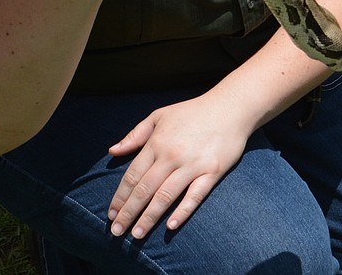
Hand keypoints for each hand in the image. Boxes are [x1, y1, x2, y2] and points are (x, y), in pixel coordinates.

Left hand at [107, 91, 252, 237]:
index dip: (120, 197)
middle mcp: (172, 155)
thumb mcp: (160, 116)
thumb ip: (136, 134)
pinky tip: (170, 226)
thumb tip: (113, 151)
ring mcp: (192, 164)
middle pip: (145, 189)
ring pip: (165, 196)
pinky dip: (182, 211)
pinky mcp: (212, 171)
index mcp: (157, 142)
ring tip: (137, 235)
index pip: (133, 175)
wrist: (230, 107)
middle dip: (129, 213)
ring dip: (149, 217)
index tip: (111, 214)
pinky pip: (195, 196)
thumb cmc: (193, 112)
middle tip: (117, 232)